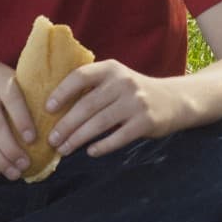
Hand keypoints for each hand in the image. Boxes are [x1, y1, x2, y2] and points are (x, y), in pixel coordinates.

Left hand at [46, 59, 185, 157]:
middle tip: (51, 139)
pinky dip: (102, 146)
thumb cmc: (135, 92)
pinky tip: (90, 152)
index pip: (80, 76)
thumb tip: (56, 108)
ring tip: (64, 149)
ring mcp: (135, 102)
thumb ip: (93, 87)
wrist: (174, 100)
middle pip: (86, 105)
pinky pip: (118, 137)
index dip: (62, 92)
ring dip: (78, 138)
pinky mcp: (146, 122)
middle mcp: (123, 82)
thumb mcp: (117, 79)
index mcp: (111, 69)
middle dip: (65, 125)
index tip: (47, 108)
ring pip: (99, 123)